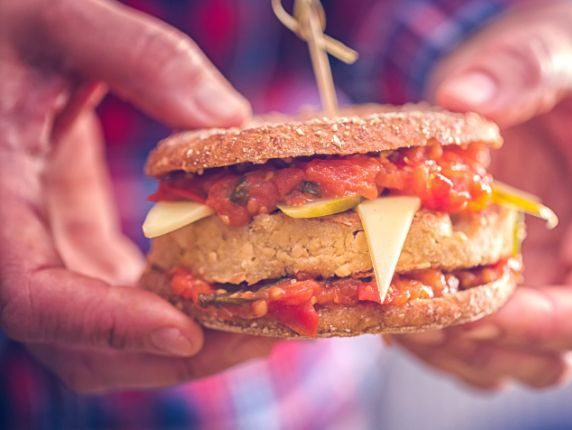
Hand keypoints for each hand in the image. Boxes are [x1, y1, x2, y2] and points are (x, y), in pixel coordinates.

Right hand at [0, 0, 273, 392]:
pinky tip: (231, 284)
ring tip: (262, 318)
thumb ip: (141, 60)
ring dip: (182, 338)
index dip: (105, 323)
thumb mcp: (59, 22)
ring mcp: (41, 251)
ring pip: (102, 337)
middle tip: (259, 332)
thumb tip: (232, 120)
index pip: (30, 296)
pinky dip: (173, 303)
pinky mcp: (71, 240)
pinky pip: (117, 297)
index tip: (183, 330)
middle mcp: (10, 244)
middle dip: (168, 352)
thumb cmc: (5, 28)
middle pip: (78, 344)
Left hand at [398, 1, 571, 389]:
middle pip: (546, 357)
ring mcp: (546, 288)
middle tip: (412, 314)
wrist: (540, 67)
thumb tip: (462, 98)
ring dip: (445, 349)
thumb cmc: (570, 61)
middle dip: (478, 346)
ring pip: (502, 360)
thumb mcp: (563, 48)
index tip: (469, 311)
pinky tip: (391, 299)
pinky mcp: (503, 283)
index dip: (533, 328)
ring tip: (391, 310)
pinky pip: (471, 335)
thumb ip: (525, 69)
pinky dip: (431, 333)